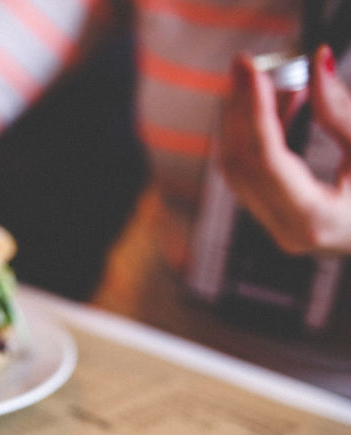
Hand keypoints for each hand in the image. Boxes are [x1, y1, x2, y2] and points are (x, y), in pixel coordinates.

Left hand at [219, 44, 350, 254]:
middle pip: (242, 163)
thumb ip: (343, 111)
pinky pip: (252, 172)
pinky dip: (258, 136)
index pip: (267, 160)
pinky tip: (282, 101)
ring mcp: (278, 227)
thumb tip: (318, 60)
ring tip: (266, 77)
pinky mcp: (278, 218)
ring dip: (245, 120)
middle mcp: (287, 229)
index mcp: (315, 219)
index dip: (256, 111)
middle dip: (240, 110)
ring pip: (240, 168)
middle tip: (243, 64)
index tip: (252, 70)